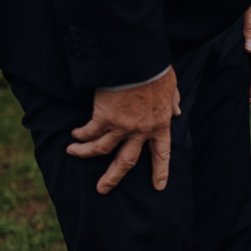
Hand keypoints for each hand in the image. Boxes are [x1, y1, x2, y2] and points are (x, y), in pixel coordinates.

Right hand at [67, 68, 181, 193]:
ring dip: (85, 152)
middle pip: (127, 162)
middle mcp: (141, 131)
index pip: (162, 152)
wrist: (137, 61)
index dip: (161, 170)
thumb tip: (177, 110)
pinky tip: (74, 134)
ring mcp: (122, 127)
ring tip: (72, 152)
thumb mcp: (171, 86)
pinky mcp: (104, 118)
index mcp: (160, 124)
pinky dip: (80, 134)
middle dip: (113, 177)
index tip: (159, 186)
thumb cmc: (154, 70)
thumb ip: (173, 101)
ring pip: (102, 149)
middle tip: (102, 189)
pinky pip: (90, 132)